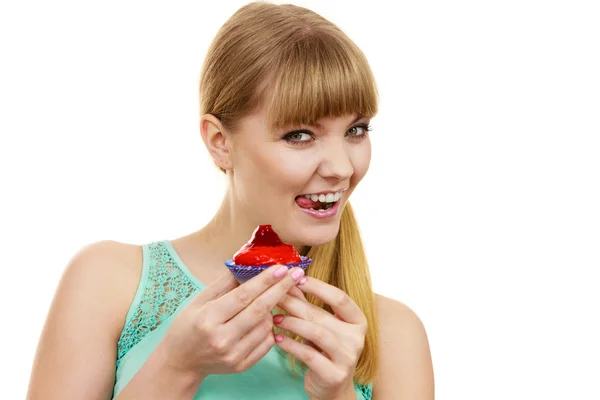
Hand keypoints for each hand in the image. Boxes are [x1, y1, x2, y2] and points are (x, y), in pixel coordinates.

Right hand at [159, 264, 305, 379]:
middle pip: (260, 310)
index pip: (244, 296)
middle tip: (297, 273)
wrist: (181, 361)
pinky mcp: (241, 366)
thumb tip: (248, 263)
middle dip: (281, 289)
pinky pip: (267, 343)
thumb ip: (225, 283)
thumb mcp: (200, 299)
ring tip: (269, 299)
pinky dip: (269, 328)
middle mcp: (222, 339)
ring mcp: (233, 355)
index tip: (282, 267)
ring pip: (266, 326)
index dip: (265, 281)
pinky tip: (264, 318)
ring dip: (273, 309)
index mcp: (208, 318)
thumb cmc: (189, 325)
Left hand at [274, 278, 366, 399]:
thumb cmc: (324, 351)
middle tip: (275, 297)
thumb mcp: (320, 326)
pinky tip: (278, 338)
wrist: (332, 389)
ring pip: (316, 333)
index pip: (340, 298)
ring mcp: (348, 357)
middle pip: (322, 315)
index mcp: (357, 321)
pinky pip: (309, 355)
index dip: (318, 287)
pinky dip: (291, 345)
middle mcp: (357, 338)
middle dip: (295, 304)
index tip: (297, 279)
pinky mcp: (334, 375)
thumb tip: (289, 282)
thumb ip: (308, 305)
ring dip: (292, 323)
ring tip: (275, 318)